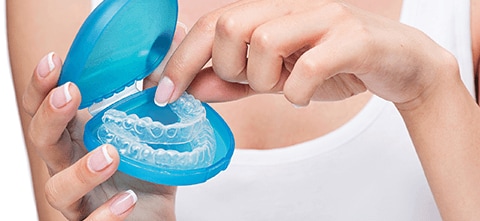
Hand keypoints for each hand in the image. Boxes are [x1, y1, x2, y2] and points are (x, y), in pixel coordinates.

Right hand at [23, 52, 175, 219]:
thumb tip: (171, 41)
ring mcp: (80, 199)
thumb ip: (157, 89)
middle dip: (50, 116)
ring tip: (110, 153)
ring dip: (80, 170)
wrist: (155, 215)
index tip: (55, 61)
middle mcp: (71, 165)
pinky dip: (106, 214)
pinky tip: (128, 199)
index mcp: (79, 137)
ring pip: (57, 188)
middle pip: (43, 142)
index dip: (43, 86)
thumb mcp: (156, 127)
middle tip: (69, 94)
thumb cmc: (146, 171)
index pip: (48, 109)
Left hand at [156, 0, 457, 108]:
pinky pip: (306, 68)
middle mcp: (292, 7)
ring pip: (263, 42)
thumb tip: (192, 88)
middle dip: (230, 67)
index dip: (181, 59)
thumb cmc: (335, 66)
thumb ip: (234, 81)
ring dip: (266, 80)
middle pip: (231, 25)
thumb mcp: (275, 77)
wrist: (401, 64)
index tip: (165, 94)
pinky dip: (298, 92)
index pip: (211, 24)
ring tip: (287, 86)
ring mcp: (323, 18)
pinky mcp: (351, 38)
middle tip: (253, 82)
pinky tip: (307, 93)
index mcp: (270, 13)